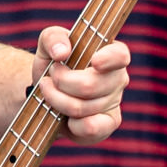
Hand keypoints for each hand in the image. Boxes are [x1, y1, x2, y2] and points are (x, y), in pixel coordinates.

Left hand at [31, 27, 130, 144]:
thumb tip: (62, 52)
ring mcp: (114, 102)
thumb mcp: (47, 45)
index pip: (120, 55)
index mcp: (110, 54)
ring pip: (82, 107)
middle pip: (90, 85)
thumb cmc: (53, 64)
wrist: (46, 93)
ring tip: (49, 91)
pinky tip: (62, 116)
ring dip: (56, 100)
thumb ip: (53, 38)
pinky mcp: (107, 124)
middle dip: (60, 82)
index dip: (109, 59)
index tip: (93, 61)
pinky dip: (70, 124)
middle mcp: (118, 78)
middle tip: (48, 77)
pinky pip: (91, 128)